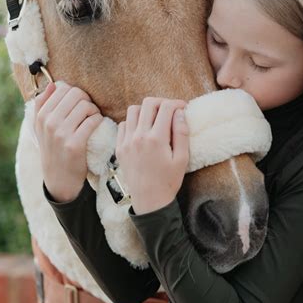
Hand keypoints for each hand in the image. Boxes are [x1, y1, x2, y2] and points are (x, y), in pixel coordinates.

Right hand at [34, 81, 102, 201]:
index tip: (78, 103)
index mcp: (41, 115)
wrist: (58, 178)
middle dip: (86, 100)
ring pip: (86, 106)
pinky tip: (96, 125)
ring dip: (94, 110)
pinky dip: (98, 120)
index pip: (62, 88)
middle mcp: (49, 122)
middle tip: (89, 111)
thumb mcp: (41, 128)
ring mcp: (61, 133)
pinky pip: (92, 121)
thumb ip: (42, 105)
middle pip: (76, 94)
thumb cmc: (53, 149)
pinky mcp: (74, 144)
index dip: (75, 93)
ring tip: (93, 118)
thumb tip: (52, 85)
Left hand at [116, 97, 189, 214]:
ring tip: (155, 119)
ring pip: (133, 110)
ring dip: (146, 110)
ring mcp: (126, 142)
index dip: (176, 103)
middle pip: (148, 103)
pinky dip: (133, 122)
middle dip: (161, 102)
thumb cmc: (169, 181)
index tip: (182, 107)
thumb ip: (182, 133)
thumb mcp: (182, 158)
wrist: (149, 200)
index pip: (166, 108)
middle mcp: (139, 137)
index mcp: (156, 139)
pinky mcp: (119, 148)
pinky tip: (142, 130)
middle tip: (169, 110)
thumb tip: (180, 113)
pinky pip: (123, 125)